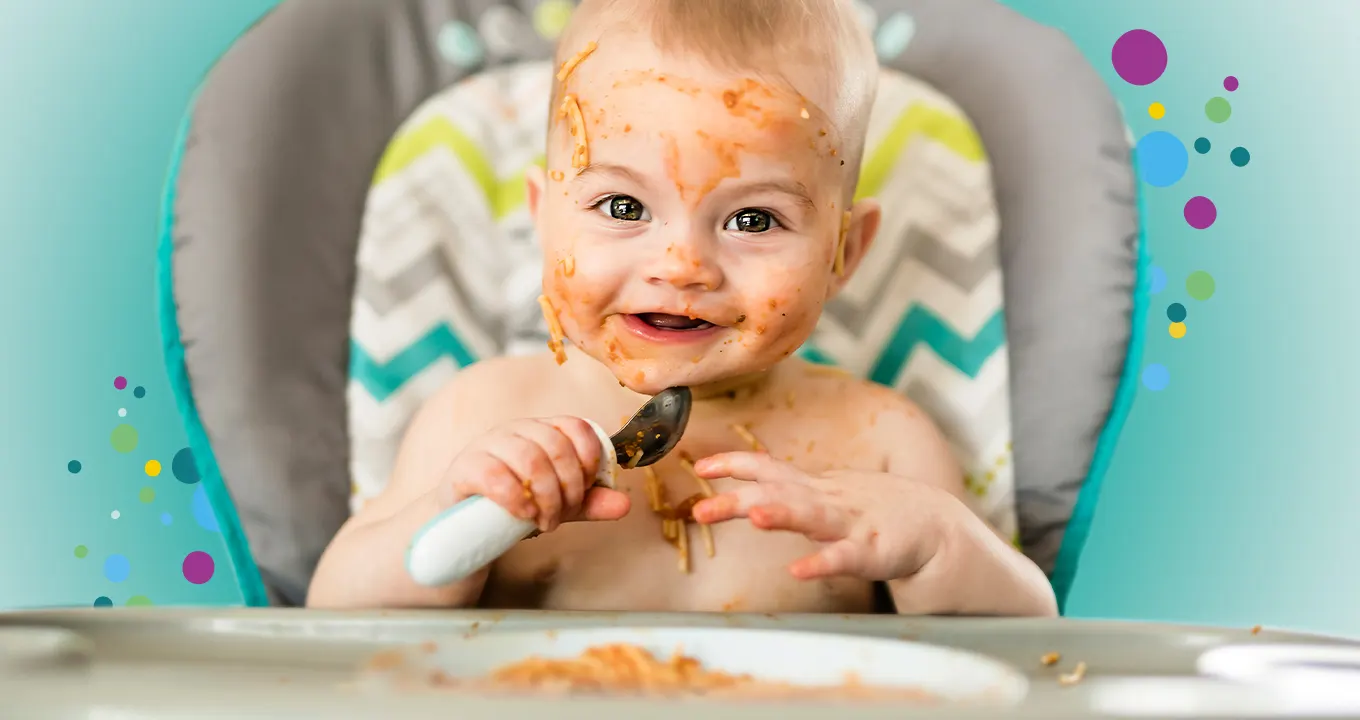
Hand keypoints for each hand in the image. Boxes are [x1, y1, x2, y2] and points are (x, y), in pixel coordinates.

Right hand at [437, 417, 629, 532]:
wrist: (464, 526)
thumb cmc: (515, 505)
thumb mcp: (558, 503)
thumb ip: (589, 503)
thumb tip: (624, 505)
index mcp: (543, 430)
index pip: (577, 427)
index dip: (589, 460)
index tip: (586, 489)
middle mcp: (517, 430)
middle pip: (556, 446)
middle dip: (568, 488)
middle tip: (562, 516)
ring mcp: (488, 444)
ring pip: (530, 458)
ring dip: (546, 496)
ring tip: (545, 522)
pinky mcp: (465, 466)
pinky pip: (495, 473)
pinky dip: (517, 498)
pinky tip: (524, 515)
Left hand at [690, 452, 960, 580]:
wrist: (937, 527)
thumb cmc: (873, 512)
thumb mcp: (827, 496)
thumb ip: (791, 493)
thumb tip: (748, 493)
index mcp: (814, 488)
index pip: (768, 468)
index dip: (734, 464)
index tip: (698, 465)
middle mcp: (828, 499)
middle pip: (778, 493)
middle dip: (738, 500)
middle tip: (700, 509)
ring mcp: (851, 523)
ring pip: (813, 516)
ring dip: (784, 514)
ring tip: (756, 517)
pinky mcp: (874, 550)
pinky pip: (844, 558)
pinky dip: (822, 563)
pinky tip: (800, 570)